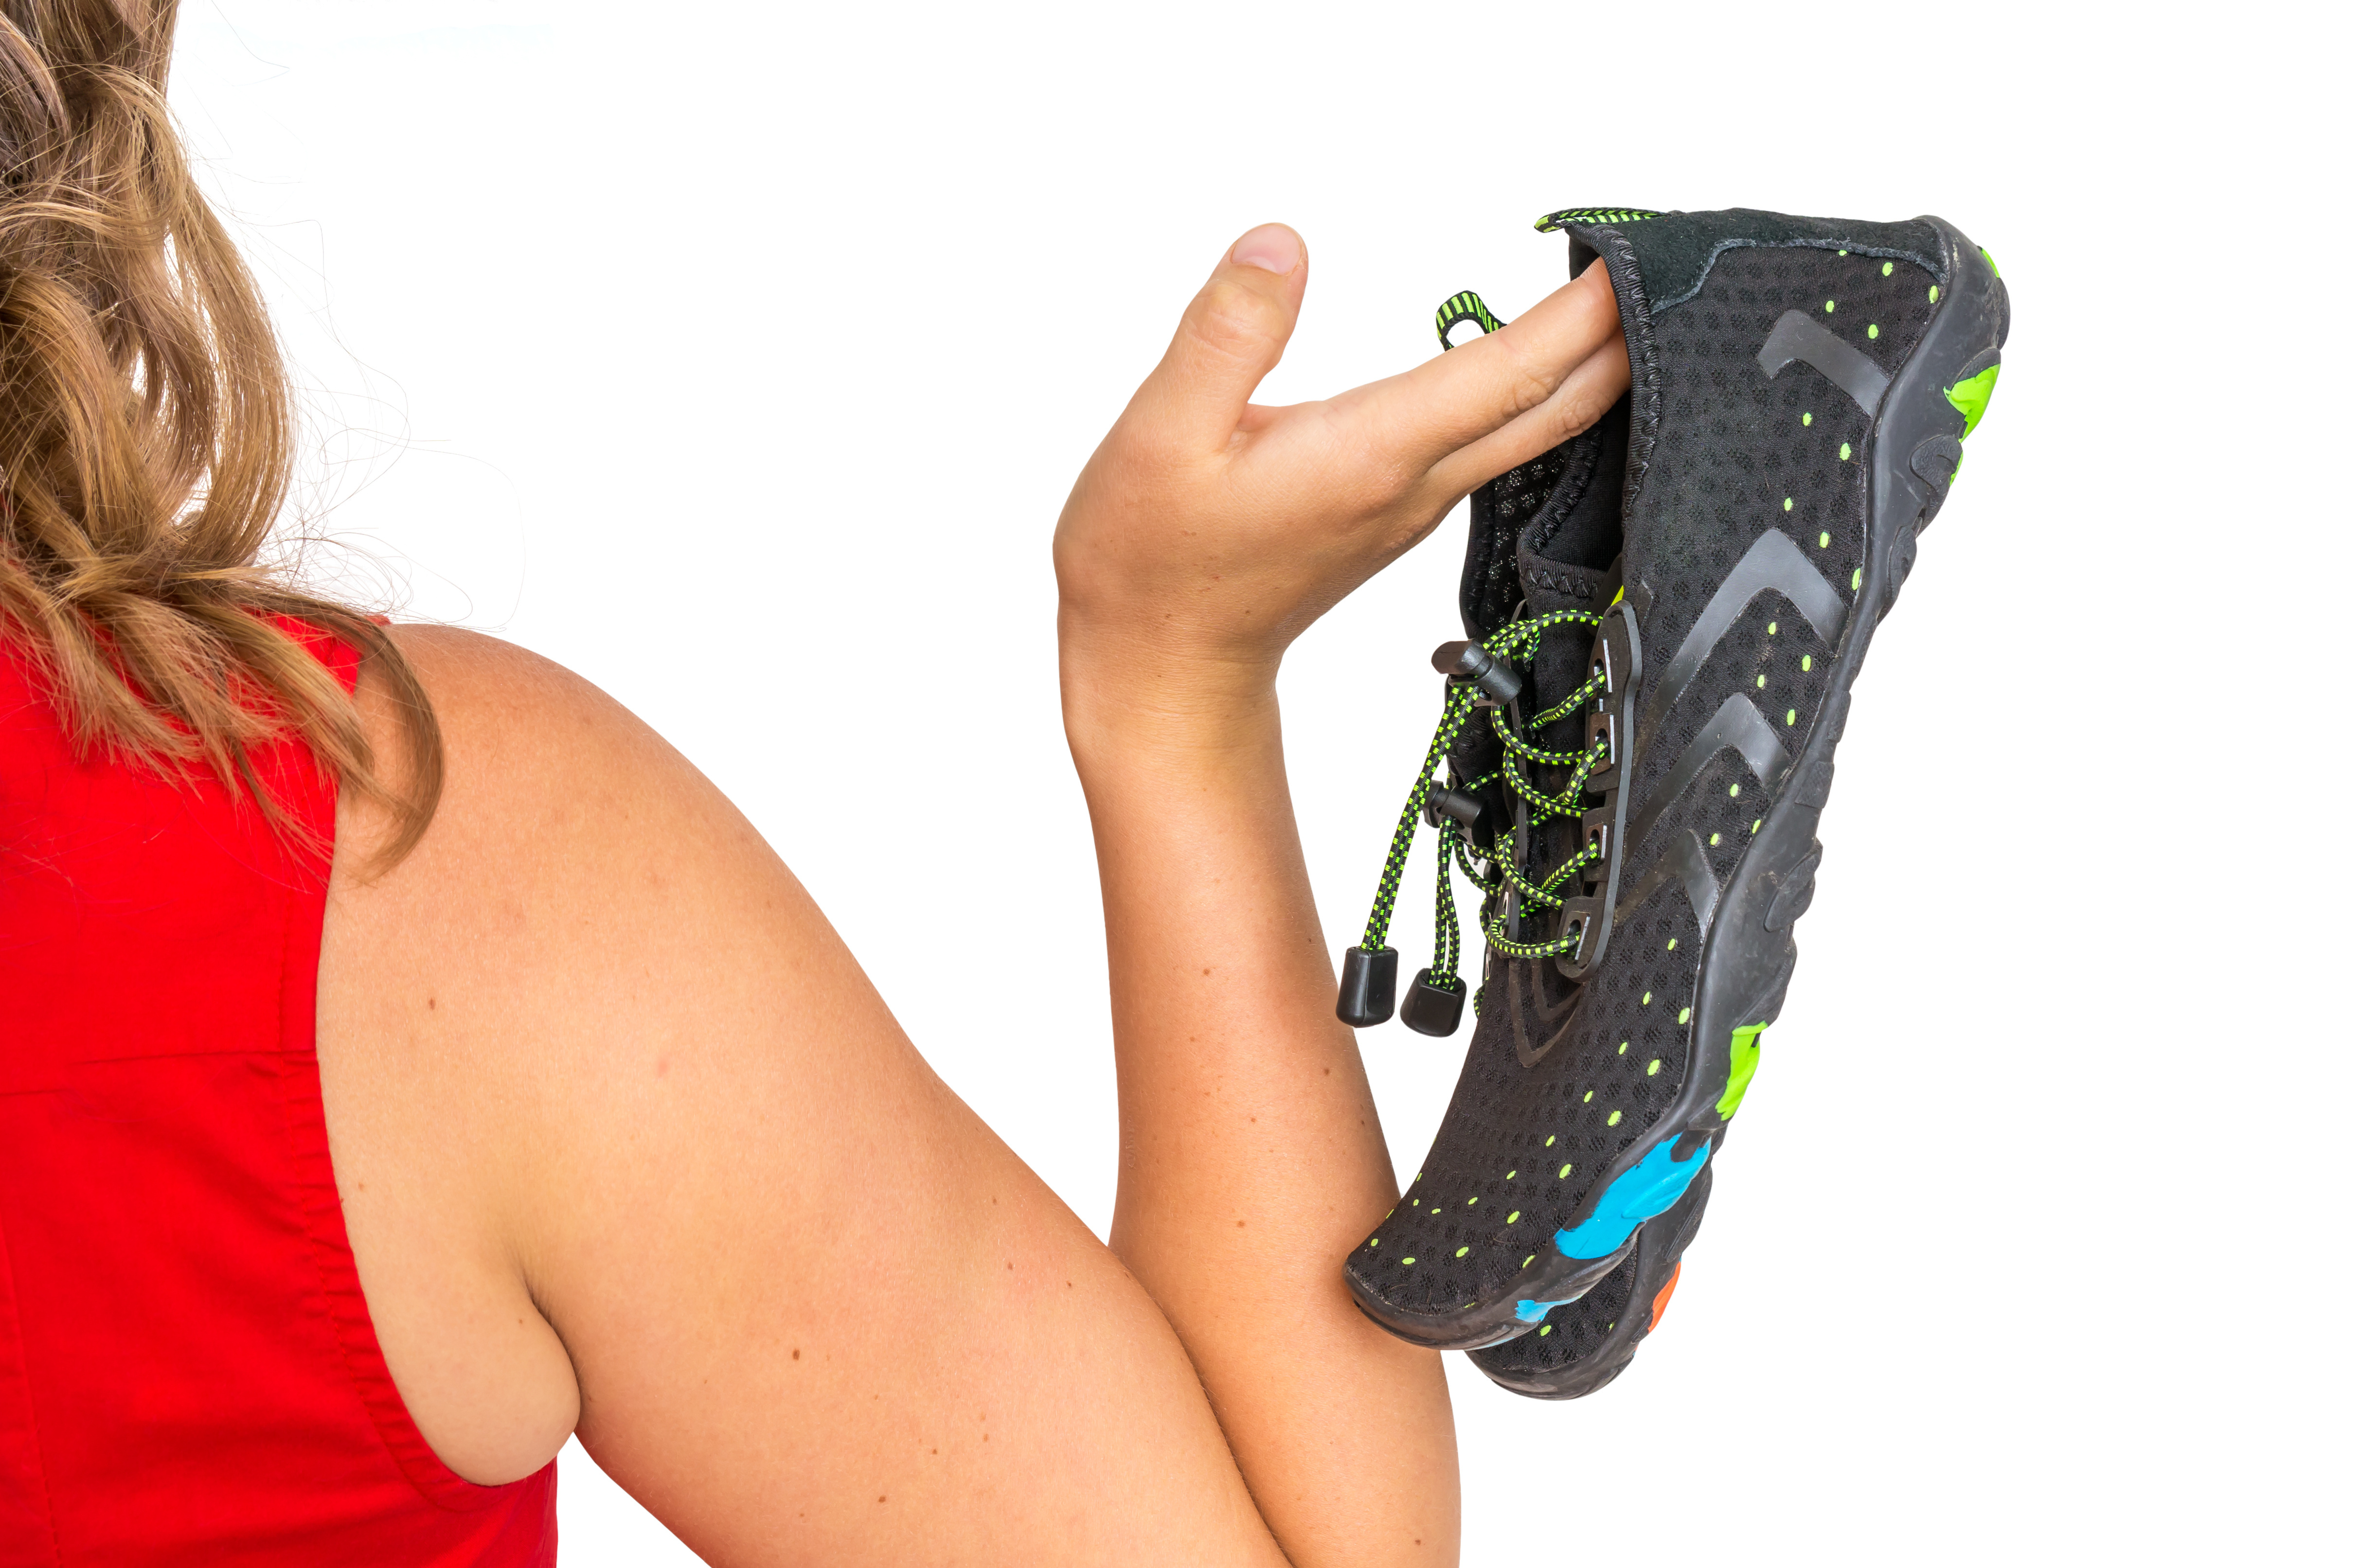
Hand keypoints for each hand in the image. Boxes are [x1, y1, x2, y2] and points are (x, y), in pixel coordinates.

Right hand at [1053, 221, 1630, 747]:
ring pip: (1535, 429)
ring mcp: (1413, 505)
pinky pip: (1499, 445)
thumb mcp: (1157, 436)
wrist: (1161, 668)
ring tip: (1625, 295)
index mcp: (1371, 456)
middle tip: (1667, 263)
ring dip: (1591, 364)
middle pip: (1557, 406)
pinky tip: (1548, 360)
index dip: (1584, 312)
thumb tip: (1283, 244)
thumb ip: (1225, 335)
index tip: (1637, 254)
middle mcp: (1413, 483)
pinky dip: (1539, 393)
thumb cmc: (1151, 562)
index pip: (1511, 371)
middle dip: (1621, 333)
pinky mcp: (1397, 512)